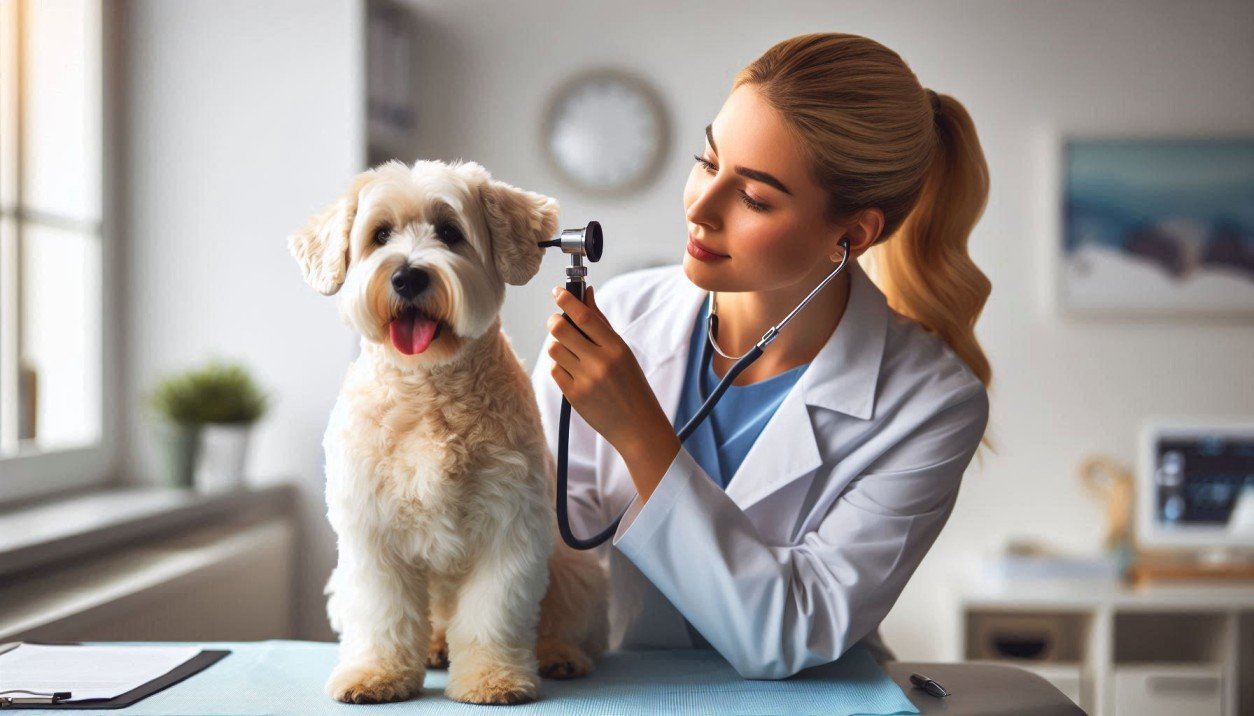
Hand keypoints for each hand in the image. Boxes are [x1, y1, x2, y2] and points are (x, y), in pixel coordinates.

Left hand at [546, 285, 665, 450]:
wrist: (637, 425)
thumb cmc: (631, 384)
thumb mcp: (623, 351)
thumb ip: (601, 323)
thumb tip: (586, 293)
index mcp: (616, 348)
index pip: (584, 316)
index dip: (567, 299)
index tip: (558, 291)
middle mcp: (600, 362)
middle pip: (561, 329)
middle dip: (554, 320)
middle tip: (557, 320)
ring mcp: (585, 380)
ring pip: (554, 348)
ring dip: (557, 344)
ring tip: (568, 349)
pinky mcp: (573, 396)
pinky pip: (554, 369)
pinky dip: (559, 365)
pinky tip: (571, 369)